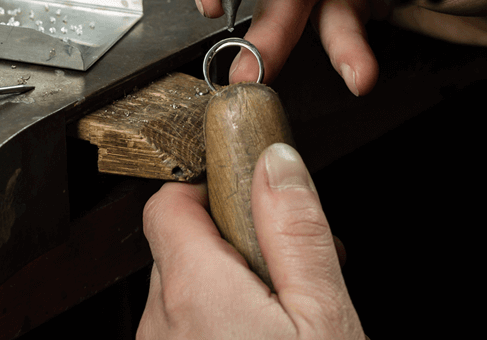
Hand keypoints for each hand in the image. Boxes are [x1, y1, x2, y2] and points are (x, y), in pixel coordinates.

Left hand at [138, 143, 364, 339]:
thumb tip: (277, 162)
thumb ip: (296, 232)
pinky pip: (187, 329)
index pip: (170, 201)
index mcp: (194, 290)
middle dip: (236, 241)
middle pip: (182, 245)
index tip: (252, 192)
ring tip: (289, 309)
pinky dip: (222, 321)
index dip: (211, 186)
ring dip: (231, 286)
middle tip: (292, 262)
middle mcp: (162, 322)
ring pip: (186, 291)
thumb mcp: (324, 314)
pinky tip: (267, 333)